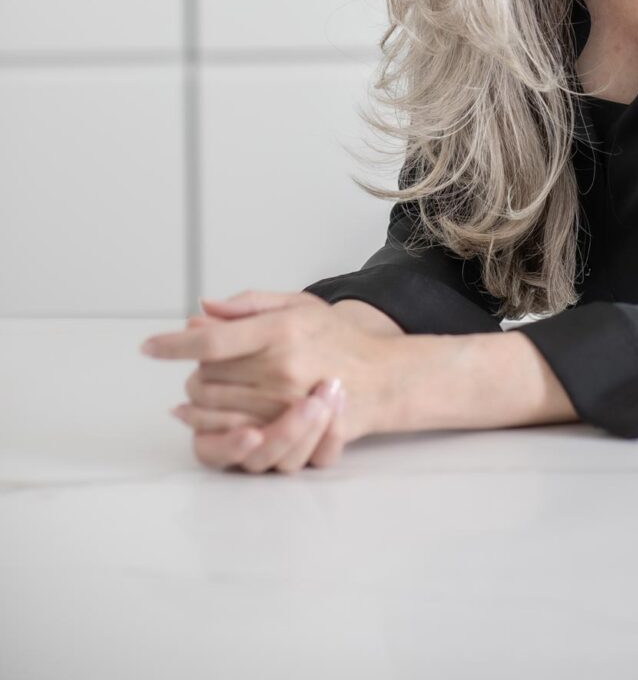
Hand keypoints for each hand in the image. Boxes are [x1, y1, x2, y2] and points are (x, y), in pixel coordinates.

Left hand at [140, 289, 400, 472]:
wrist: (381, 378)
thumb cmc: (337, 338)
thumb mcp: (299, 305)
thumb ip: (249, 306)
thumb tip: (202, 310)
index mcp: (282, 331)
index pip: (213, 340)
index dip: (175, 343)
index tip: (149, 347)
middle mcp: (281, 369)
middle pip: (206, 376)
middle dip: (193, 369)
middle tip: (198, 361)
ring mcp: (284, 406)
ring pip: (214, 409)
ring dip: (199, 399)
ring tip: (200, 389)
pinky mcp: (286, 434)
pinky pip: (232, 438)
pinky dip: (210, 429)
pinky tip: (200, 419)